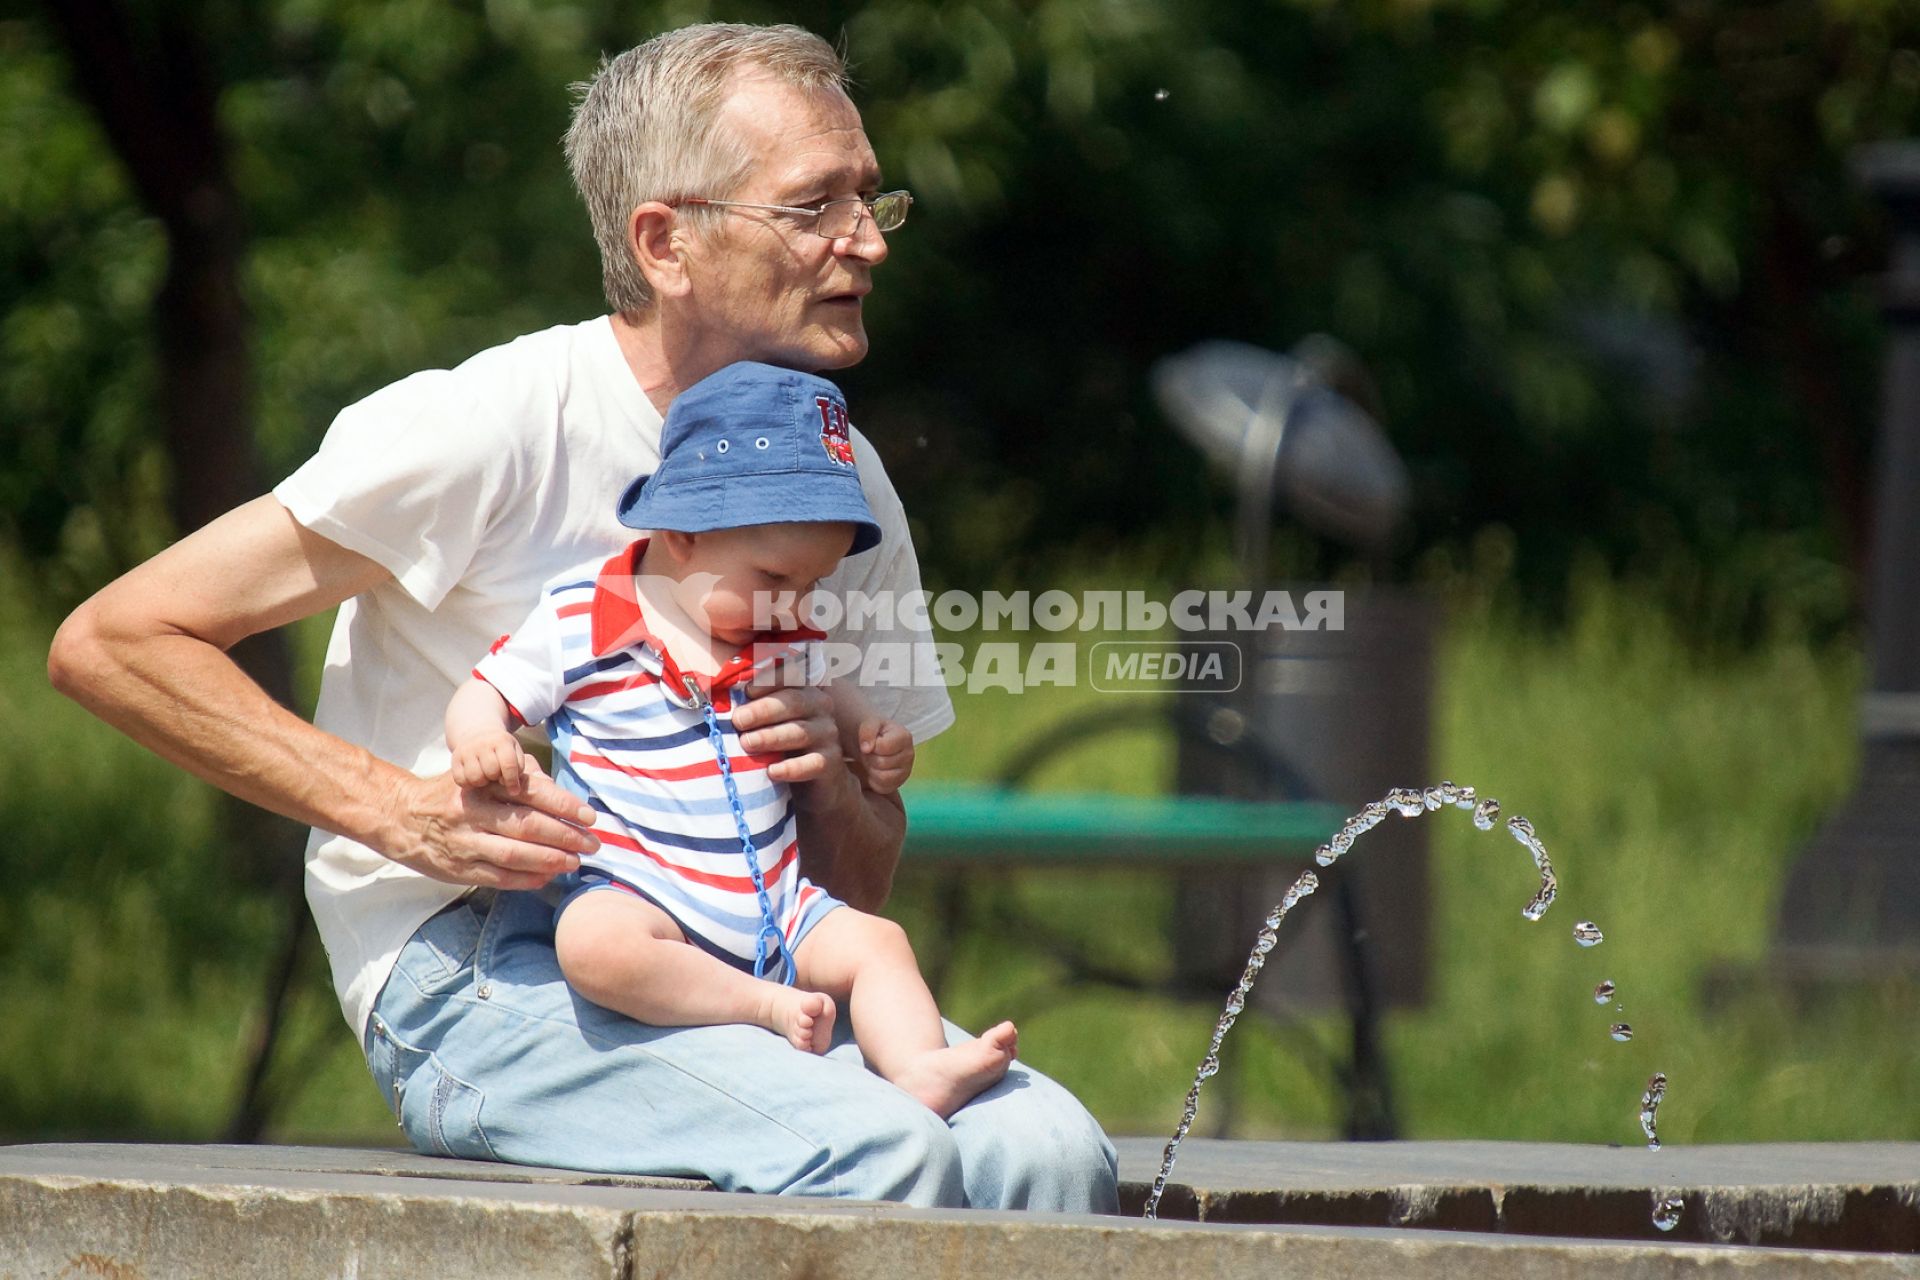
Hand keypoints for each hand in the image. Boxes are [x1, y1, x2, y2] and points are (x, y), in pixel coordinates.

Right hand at [383, 757, 598, 890]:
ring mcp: (464, 842)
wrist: (401, 817)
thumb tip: (558, 791)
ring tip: (574, 863)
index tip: (589, 816)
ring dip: (550, 861)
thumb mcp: (480, 775)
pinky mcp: (459, 868)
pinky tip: (547, 877)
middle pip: (527, 826)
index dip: (563, 805)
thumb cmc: (453, 794)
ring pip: (514, 855)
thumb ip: (517, 778)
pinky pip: (499, 877)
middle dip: (565, 836)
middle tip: (592, 844)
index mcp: (482, 785)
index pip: (530, 793)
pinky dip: (527, 879)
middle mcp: (473, 812)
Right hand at [450, 729, 530, 792]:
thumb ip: (519, 768)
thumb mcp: (515, 752)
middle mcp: (482, 743)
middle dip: (496, 779)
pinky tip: (474, 777)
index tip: (514, 791)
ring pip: (475, 778)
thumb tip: (515, 791)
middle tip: (496, 776)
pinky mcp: (454, 759)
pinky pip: (460, 780)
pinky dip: (468, 784)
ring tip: (486, 777)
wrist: (478, 733)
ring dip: (482, 782)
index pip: (508, 765)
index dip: (512, 781)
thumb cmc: (501, 749)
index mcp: (501, 741)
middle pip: (491, 772)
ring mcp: (466, 750)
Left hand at [733, 678, 841, 783]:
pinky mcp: (830, 762)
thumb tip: (719, 696)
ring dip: (771, 737)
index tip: (746, 690)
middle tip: (738, 720)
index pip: (790, 677)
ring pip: (801, 732)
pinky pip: (813, 763)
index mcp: (802, 689)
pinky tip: (772, 771)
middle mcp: (820, 707)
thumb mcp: (768, 722)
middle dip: (763, 709)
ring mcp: (827, 734)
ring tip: (747, 743)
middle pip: (794, 701)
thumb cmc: (782, 744)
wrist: (814, 781)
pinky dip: (791, 767)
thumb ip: (751, 706)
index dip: (769, 680)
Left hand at [857, 718, 914, 793]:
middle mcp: (910, 754)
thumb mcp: (869, 723)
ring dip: (872, 770)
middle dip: (870, 758)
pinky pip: (883, 788)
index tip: (872, 742)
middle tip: (870, 753)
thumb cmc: (875, 732)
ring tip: (872, 761)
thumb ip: (867, 730)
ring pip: (883, 778)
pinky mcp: (899, 783)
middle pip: (882, 763)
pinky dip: (874, 781)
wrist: (875, 742)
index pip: (883, 747)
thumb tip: (867, 748)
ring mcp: (906, 771)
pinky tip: (874, 770)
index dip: (872, 745)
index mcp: (905, 737)